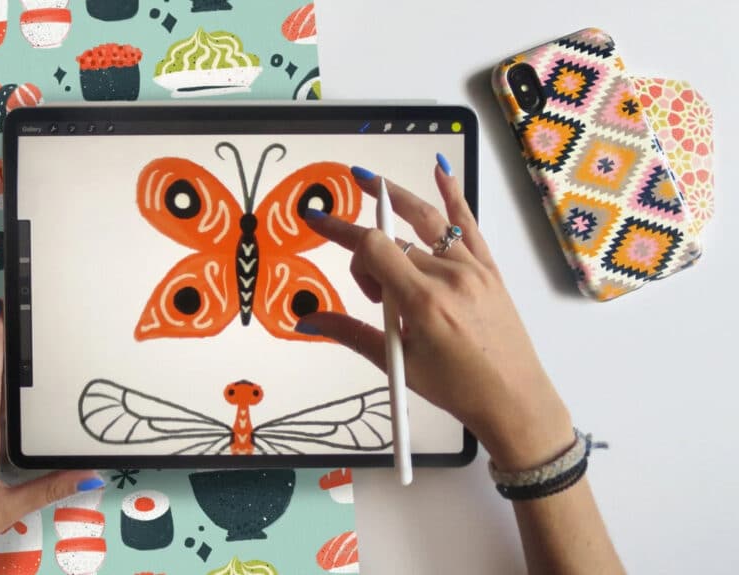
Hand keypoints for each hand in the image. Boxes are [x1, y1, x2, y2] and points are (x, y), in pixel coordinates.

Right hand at [296, 159, 573, 470]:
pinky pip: (468, 224)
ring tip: (367, 181)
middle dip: (368, 259)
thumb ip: (351, 334)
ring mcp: (473, 269)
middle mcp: (449, 276)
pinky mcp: (489, 270)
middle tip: (371, 293)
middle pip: (392, 242)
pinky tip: (441, 170)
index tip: (316, 220)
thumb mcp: (398, 363)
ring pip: (423, 226)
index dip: (341, 232)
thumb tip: (307, 320)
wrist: (514, 400)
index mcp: (422, 302)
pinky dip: (453, 195)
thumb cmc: (456, 389)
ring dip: (394, 204)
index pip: (373, 247)